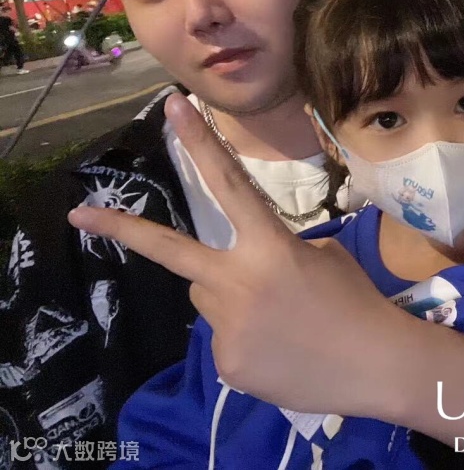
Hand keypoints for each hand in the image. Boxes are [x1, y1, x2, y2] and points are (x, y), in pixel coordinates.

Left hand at [68, 93, 409, 414]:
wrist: (376, 366)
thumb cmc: (358, 303)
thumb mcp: (324, 258)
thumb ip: (274, 255)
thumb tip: (248, 270)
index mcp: (269, 246)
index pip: (228, 184)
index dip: (200, 143)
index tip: (173, 107)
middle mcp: (237, 281)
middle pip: (171, 250)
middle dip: (121, 230)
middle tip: (78, 215)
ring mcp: (227, 325)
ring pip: (209, 300)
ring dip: (232, 300)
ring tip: (281, 320)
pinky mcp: (227, 362)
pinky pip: (225, 340)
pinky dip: (248, 341)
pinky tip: (283, 350)